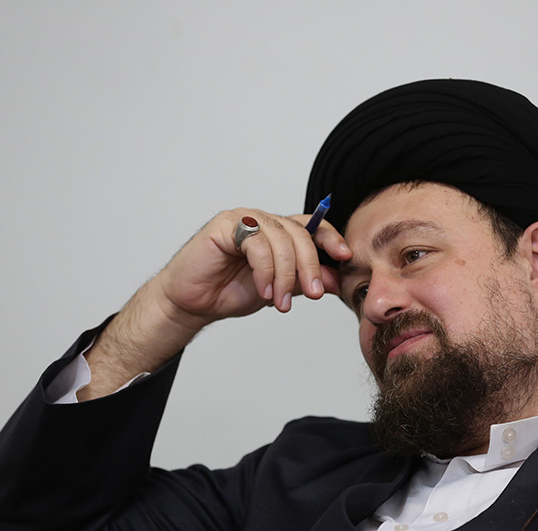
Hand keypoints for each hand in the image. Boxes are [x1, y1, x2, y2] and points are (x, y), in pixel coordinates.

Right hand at [77, 207, 350, 399]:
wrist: (193, 302)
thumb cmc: (229, 292)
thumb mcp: (278, 290)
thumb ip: (303, 282)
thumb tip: (335, 280)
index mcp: (278, 232)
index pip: (312, 226)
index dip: (331, 238)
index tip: (344, 257)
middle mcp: (263, 221)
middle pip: (300, 234)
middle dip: (310, 266)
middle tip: (314, 294)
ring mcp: (245, 220)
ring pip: (281, 240)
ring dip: (286, 275)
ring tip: (281, 303)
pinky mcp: (226, 225)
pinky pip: (257, 244)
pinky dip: (265, 270)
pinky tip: (263, 291)